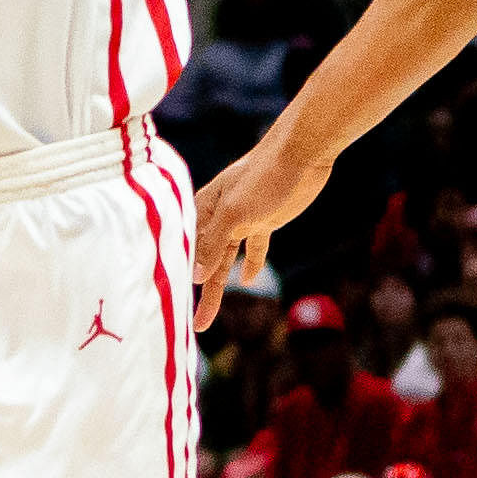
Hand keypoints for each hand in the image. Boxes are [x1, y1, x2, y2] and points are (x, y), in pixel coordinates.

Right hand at [185, 127, 334, 319]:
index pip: (188, 251)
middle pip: (206, 261)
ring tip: (210, 313)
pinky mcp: (264, 219)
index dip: (182, 278)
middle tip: (199, 325)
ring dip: (220, 283)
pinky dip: (250, 263)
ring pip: (226, 259)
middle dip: (203, 293)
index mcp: (204, 210)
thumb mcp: (235, 212)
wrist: (301, 153)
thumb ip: (214, 243)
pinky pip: (253, 247)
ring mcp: (242, 218)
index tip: (175, 306)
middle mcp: (218, 216)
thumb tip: (195, 275)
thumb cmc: (264, 175)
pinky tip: (248, 280)